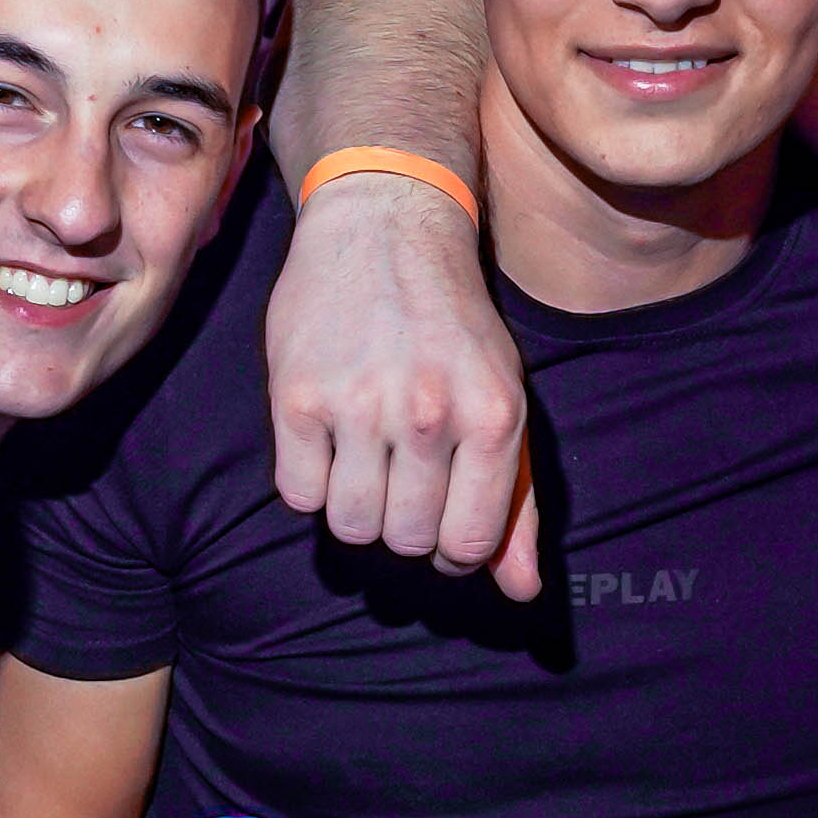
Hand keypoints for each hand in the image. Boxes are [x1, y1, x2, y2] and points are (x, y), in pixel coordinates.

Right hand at [263, 170, 540, 596]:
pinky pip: (298, 495)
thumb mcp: (503, 397)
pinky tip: (328, 439)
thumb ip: (515, 501)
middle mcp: (428, 412)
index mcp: (492, 415)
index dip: (453, 552)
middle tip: (402, 480)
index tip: (442, 524)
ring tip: (365, 462)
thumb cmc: (453, 324)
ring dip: (356, 510)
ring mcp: (358, 404)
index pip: (468, 544)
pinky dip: (312, 483)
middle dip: (403, 527)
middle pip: (406, 541)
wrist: (385, 224)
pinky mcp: (295, 394)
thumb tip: (522, 593)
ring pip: (350, 527)